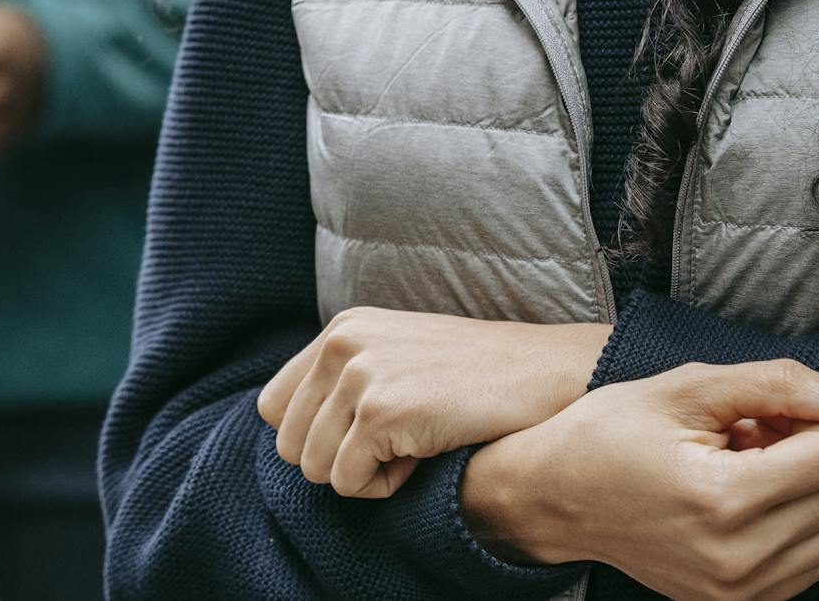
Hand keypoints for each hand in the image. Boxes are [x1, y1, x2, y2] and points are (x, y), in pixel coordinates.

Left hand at [256, 310, 612, 498]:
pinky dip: (383, 488)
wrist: (544, 375)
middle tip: (396, 446)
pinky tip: (422, 457)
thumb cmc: (475, 379)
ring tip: (412, 448)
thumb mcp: (396, 356)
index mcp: (341, 330)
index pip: (274, 407)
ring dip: (362, 475)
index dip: (314, 438)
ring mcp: (359, 375)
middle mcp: (342, 344)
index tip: (365, 436)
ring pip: (314, 468)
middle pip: (289, 444)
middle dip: (338, 461)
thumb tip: (289, 435)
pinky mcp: (381, 412)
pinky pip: (348, 482)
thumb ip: (344, 379)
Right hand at [461, 359, 818, 600]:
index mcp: (726, 496)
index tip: (763, 414)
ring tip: (749, 471)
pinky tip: (745, 505)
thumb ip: (779, 385)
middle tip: (755, 437)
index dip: (809, 419)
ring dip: (809, 493)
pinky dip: (795, 528)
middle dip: (813, 452)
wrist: (554, 497)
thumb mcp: (688, 388)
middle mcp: (741, 555)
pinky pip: (815, 565)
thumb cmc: (612, 432)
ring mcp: (741, 591)